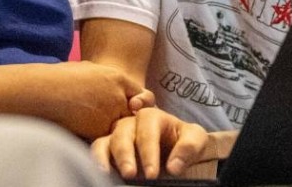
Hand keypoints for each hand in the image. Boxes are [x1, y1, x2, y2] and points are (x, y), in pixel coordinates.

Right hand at [0, 61, 145, 137]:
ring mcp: (111, 114)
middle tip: (108, 118)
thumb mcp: (87, 70)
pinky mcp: (99, 130)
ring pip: (118, 127)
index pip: (139, 93)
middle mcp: (119, 96)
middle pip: (130, 113)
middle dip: (122, 117)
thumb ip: (103, 79)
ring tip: (88, 121)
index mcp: (117, 77)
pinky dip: (96, 137)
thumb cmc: (58, 78)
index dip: (135, 101)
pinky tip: (81, 129)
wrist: (43, 91)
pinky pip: (104, 138)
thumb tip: (105, 85)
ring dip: (109, 129)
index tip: (130, 106)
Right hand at [90, 107, 209, 179]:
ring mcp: (117, 135)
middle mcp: (131, 123)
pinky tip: (100, 172)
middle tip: (130, 174)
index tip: (152, 173)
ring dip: (105, 157)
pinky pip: (97, 150)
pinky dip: (96, 159)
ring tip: (106, 174)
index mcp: (153, 117)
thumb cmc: (185, 141)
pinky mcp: (108, 148)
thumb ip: (189, 147)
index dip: (149, 152)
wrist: (177, 149)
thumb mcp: (196, 139)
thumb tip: (173, 167)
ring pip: (106, 141)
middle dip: (125, 155)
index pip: (148, 131)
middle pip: (123, 133)